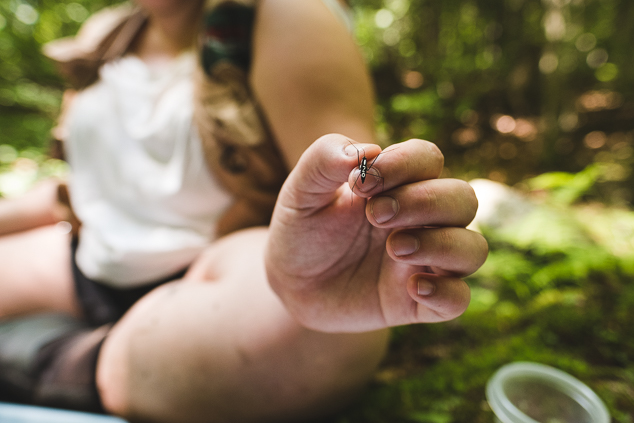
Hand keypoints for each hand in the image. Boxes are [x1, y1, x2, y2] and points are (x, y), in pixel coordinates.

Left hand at [265, 134, 487, 332]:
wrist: (291, 283)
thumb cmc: (303, 229)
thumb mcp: (301, 191)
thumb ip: (323, 160)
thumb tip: (367, 150)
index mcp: (398, 185)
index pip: (428, 158)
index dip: (404, 164)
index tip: (359, 183)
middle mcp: (422, 220)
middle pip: (463, 199)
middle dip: (425, 202)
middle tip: (375, 215)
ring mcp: (425, 262)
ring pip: (472, 249)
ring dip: (442, 244)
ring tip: (395, 247)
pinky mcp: (418, 301)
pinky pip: (458, 300)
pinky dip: (447, 293)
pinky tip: (413, 287)